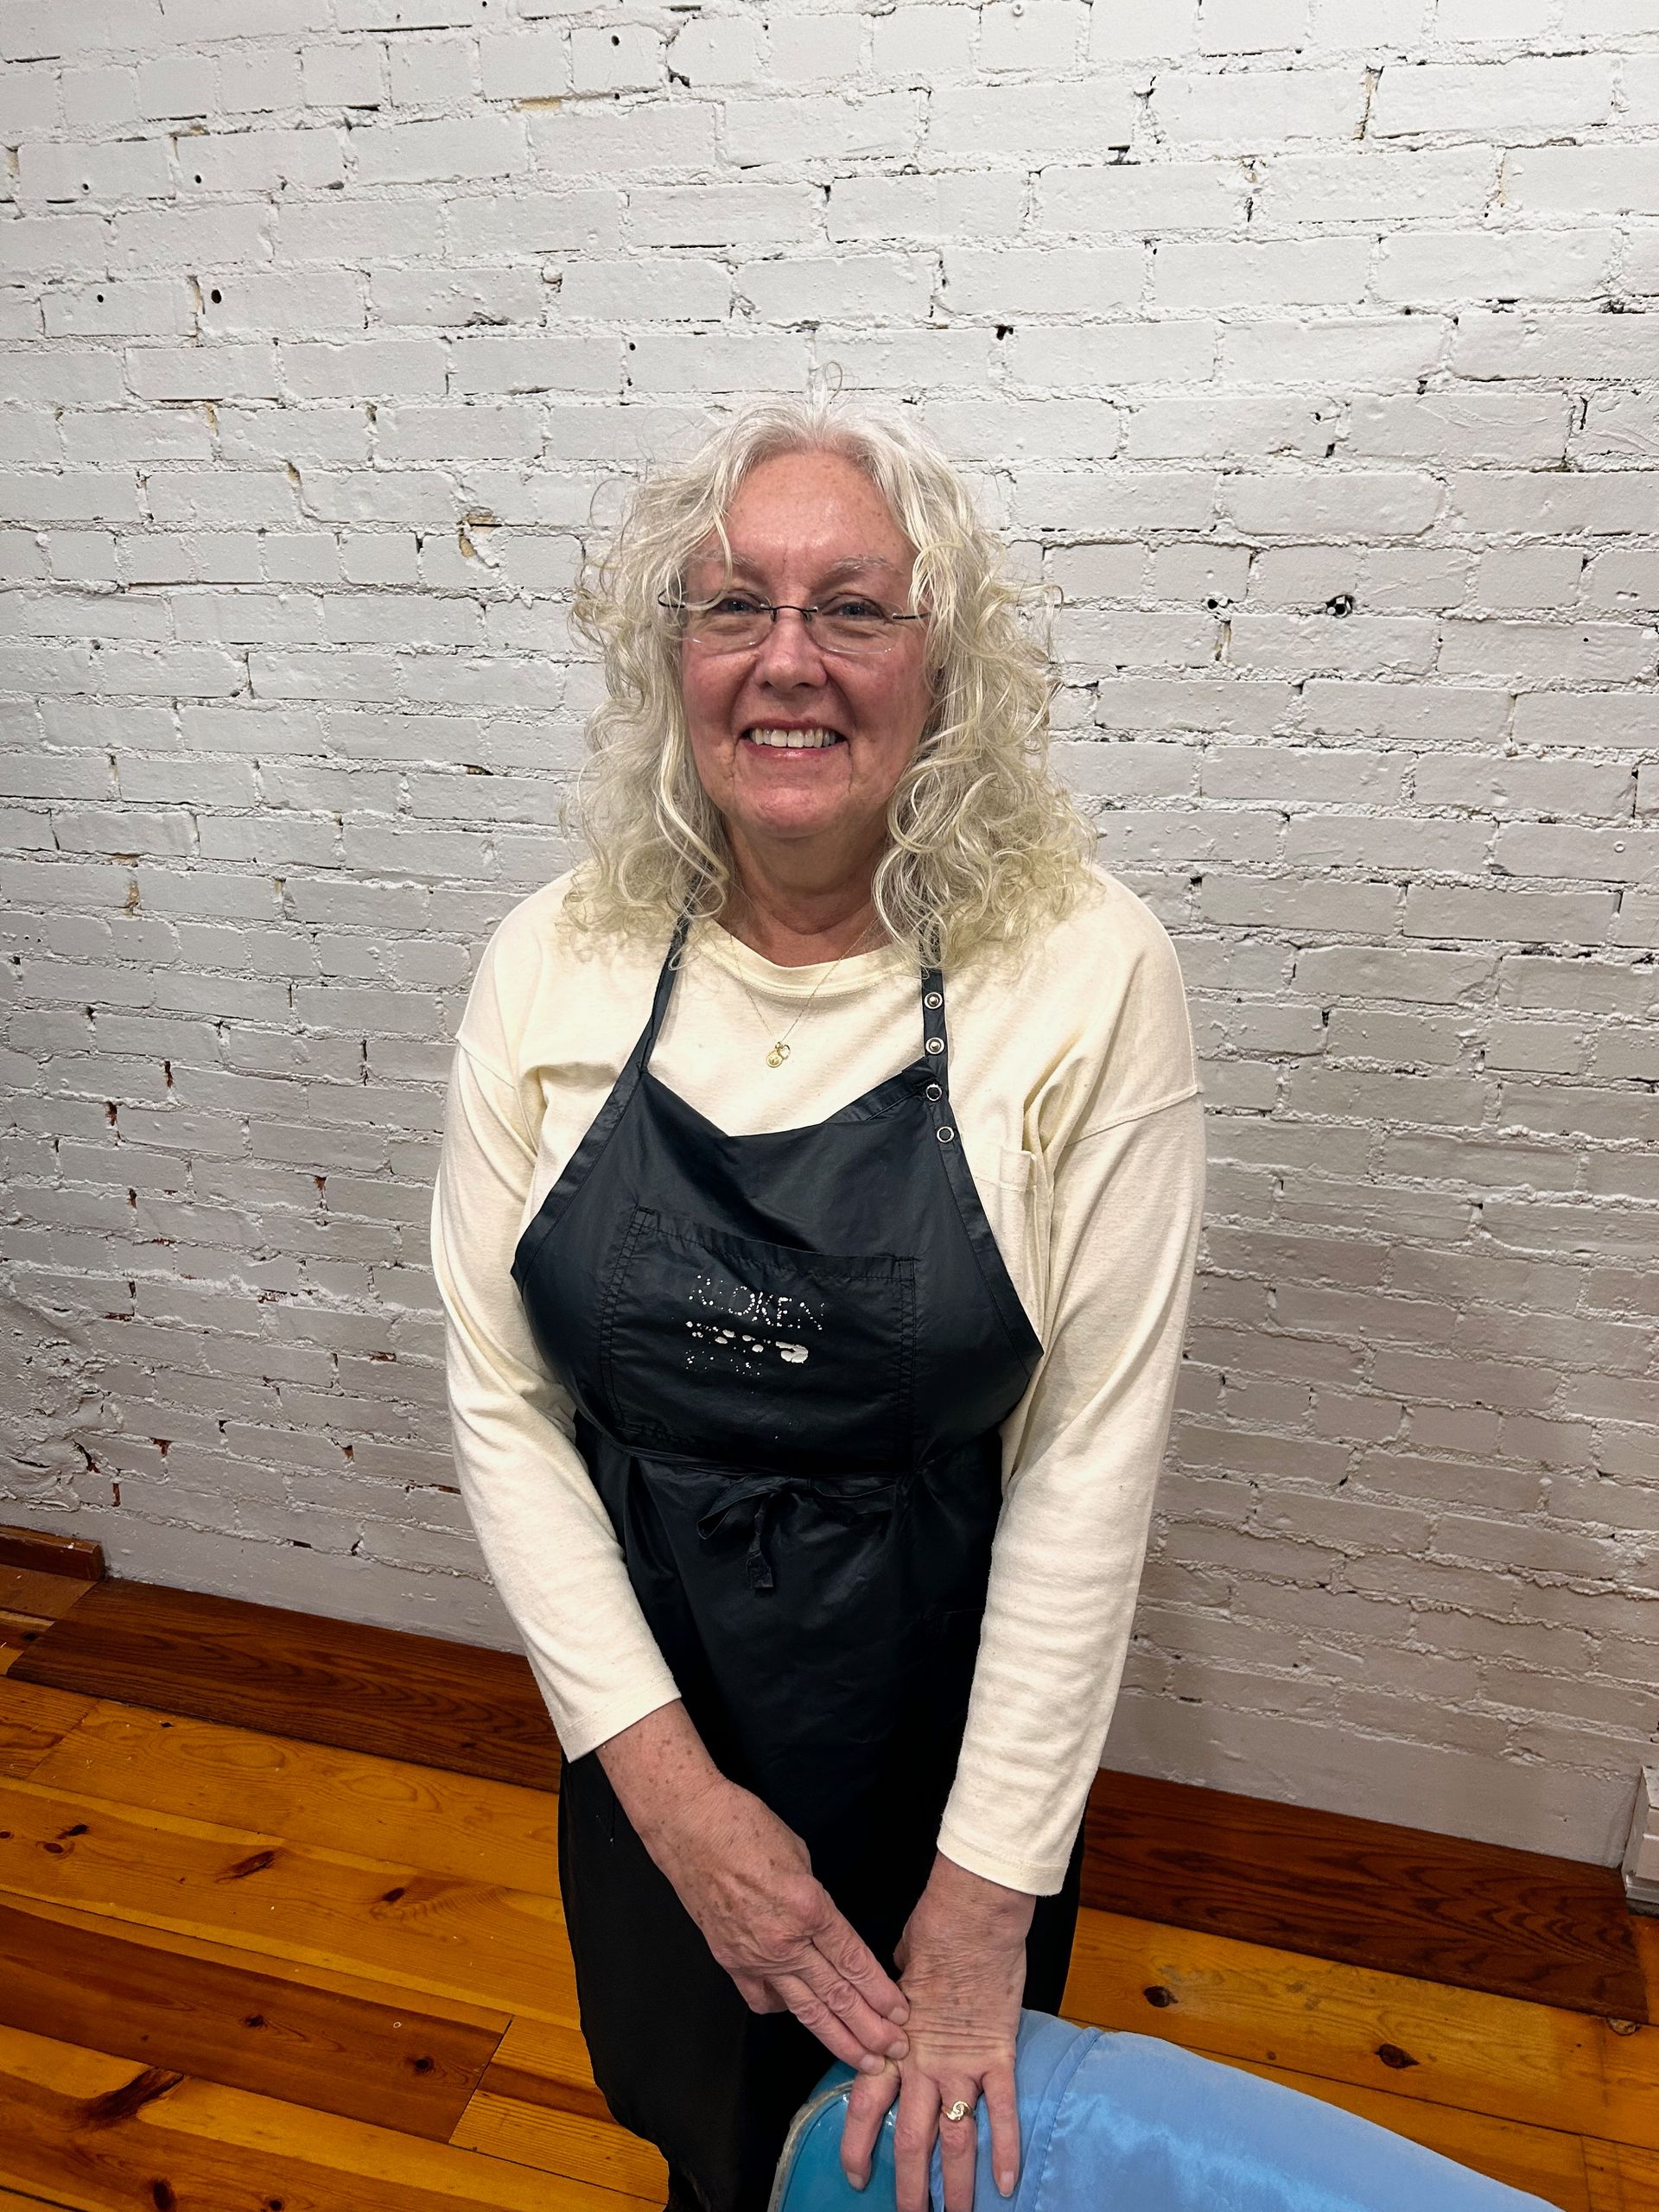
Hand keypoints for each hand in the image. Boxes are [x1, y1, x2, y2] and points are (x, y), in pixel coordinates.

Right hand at [598, 1704, 909, 2074]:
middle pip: (835, 1995)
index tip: (901, 2014)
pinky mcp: (729, 1961)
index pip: (853, 1961)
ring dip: (837, 2037)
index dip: (880, 1992)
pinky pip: (763, 1998)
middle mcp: (784, 1941)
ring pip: (804, 2009)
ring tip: (864, 2059)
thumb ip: (817, 1899)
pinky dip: (785, 2010)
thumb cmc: (745, 1825)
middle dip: (870, 2028)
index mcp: (808, 1908)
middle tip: (897, 2050)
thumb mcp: (800, 1854)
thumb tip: (826, 1925)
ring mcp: (754, 1956)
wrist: (689, 1825)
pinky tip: (801, 2015)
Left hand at [840, 1855, 1032, 2211]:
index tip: (856, 2177)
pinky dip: (1006, 2148)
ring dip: (958, 2183)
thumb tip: (889, 2008)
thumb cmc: (930, 1933)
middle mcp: (924, 2064)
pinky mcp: (998, 2055)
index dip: (860, 2146)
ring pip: (957, 2137)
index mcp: (893, 2043)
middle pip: (913, 2138)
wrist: (970, 1916)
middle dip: (912, 2186)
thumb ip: (892, 2002)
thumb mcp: (894, 1969)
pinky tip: (1006, 2183)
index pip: (867, 2105)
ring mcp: (963, 2064)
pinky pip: (1003, 2110)